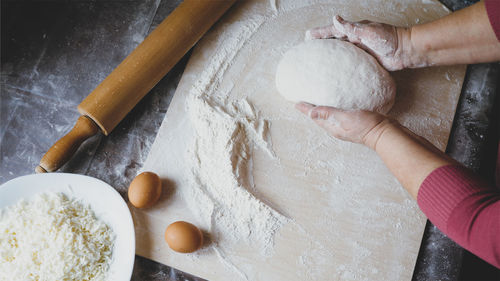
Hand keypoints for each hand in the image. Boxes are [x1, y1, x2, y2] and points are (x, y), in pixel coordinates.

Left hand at [295, 102, 391, 148]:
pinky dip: (334, 111)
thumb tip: (310, 113)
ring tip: (317, 103)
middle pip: (319, 119)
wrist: (385, 134)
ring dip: (321, 111)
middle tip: (303, 103)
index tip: (296, 103)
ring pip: (328, 119)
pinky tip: (338, 106)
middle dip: (311, 111)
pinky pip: (339, 117)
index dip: (305, 109)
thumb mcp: (345, 118)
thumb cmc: (366, 125)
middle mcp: (336, 128)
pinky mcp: (354, 125)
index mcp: (332, 127)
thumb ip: (328, 114)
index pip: (315, 116)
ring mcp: (345, 127)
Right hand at [306, 16, 423, 70]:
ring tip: (317, 61)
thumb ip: (351, 27)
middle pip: (334, 42)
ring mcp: (360, 51)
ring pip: (341, 53)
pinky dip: (341, 66)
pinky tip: (335, 72)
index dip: (320, 33)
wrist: (406, 52)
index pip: (333, 31)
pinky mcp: (365, 61)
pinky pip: (350, 64)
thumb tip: (335, 18)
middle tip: (308, 49)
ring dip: (330, 56)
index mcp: (355, 30)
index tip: (308, 36)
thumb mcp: (368, 31)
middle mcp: (356, 39)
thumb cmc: (390, 39)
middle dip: (321, 44)